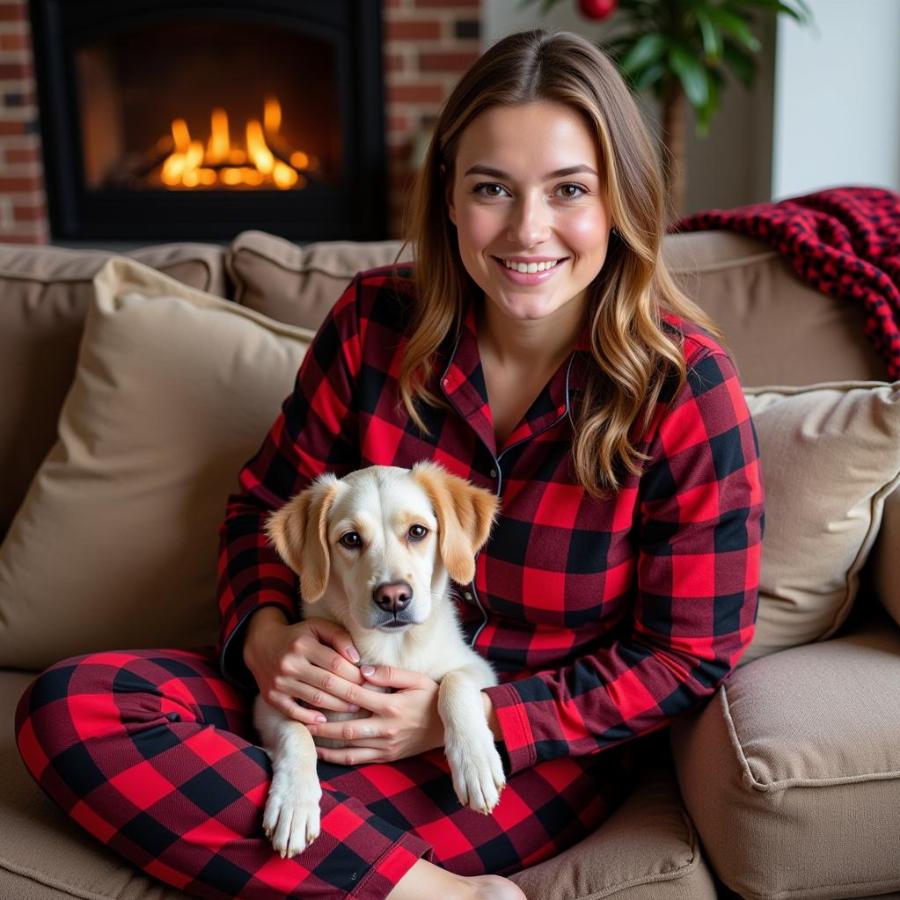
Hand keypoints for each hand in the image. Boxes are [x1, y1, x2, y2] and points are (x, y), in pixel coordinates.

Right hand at [243, 608, 364, 724]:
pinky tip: (325, 721)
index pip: (336, 663)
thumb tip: (356, 658)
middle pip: (328, 683)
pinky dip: (310, 718)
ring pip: (315, 699)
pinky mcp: (272, 697)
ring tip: (354, 707)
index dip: (355, 674)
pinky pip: (294, 712)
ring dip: (338, 706)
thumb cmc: (298, 636)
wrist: (262, 645)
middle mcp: (289, 664)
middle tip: (366, 698)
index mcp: (303, 644)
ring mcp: (279, 682)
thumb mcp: (317, 627)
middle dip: (350, 693)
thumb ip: (339, 637)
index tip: (367, 680)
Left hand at [309, 665, 443, 764]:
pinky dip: (337, 758)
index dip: (332, 689)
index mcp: (392, 705)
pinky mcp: (386, 757)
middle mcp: (386, 727)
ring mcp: (386, 746)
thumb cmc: (432, 698)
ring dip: (324, 741)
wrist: (448, 728)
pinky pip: (357, 759)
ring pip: (348, 746)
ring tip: (304, 732)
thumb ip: (390, 673)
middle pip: (346, 725)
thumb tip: (362, 669)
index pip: (355, 695)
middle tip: (299, 714)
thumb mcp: (417, 679)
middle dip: (321, 721)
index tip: (314, 683)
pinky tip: (321, 752)